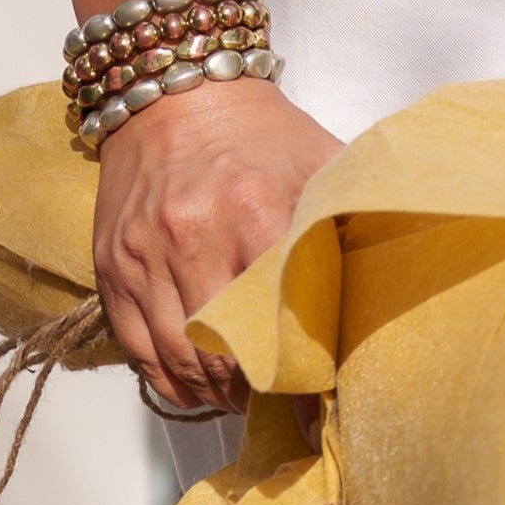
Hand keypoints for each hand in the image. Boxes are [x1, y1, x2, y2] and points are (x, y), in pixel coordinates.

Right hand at [90, 78, 344, 414]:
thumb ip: (353, 220)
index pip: (282, 321)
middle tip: (282, 404)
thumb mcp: (321, 163)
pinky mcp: (111, 266)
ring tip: (245, 397)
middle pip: (226, 352)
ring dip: (216, 394)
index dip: (300, 378)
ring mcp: (144, 254)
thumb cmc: (259, 135)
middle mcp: (192, 236)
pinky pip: (139, 351)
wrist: (174, 92)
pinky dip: (171, 380)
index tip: (318, 411)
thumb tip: (393, 289)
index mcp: (256, 212)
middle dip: (257, 392)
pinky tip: (201, 385)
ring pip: (180, 360)